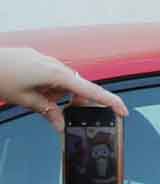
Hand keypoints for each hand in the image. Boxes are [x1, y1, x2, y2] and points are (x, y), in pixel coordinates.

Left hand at [0, 46, 123, 129]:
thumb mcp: (25, 100)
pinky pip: (50, 75)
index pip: (91, 91)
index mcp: (57, 74)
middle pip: (77, 87)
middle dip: (73, 102)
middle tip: (65, 115)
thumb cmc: (1, 76)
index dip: (109, 102)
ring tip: (36, 100)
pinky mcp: (36, 59)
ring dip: (55, 95)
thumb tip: (61, 125)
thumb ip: (47, 112)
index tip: (123, 112)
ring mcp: (45, 60)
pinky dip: (47, 87)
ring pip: (61, 82)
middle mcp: (55, 65)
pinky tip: (31, 91)